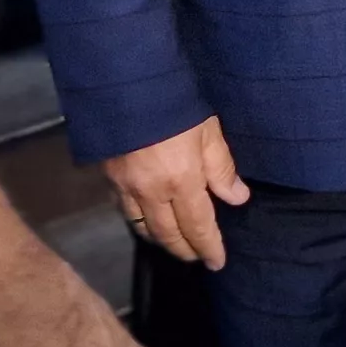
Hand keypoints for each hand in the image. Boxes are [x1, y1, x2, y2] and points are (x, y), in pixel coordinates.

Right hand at [101, 116, 248, 266]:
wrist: (125, 84)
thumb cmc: (174, 103)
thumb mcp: (208, 131)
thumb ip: (222, 167)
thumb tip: (237, 197)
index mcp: (182, 181)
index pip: (198, 227)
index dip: (209, 247)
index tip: (217, 262)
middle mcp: (151, 192)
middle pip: (168, 234)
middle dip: (184, 250)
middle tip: (197, 258)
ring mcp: (126, 186)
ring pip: (142, 227)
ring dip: (160, 240)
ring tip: (174, 243)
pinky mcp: (108, 176)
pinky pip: (124, 210)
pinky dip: (138, 220)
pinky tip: (145, 218)